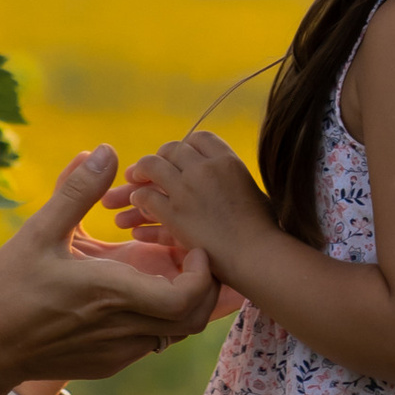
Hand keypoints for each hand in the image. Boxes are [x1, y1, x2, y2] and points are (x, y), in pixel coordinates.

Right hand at [0, 149, 220, 391]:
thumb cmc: (9, 289)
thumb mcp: (38, 233)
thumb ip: (76, 192)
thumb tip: (105, 150)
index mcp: (111, 293)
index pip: (187, 296)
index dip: (202, 273)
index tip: (191, 247)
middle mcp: (124, 328)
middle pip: (195, 318)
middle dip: (204, 287)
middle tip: (189, 255)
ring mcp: (119, 352)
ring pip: (177, 333)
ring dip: (182, 303)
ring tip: (164, 272)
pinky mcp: (110, 364)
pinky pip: (152, 342)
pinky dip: (159, 319)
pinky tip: (134, 295)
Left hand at [109, 131, 275, 286]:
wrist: (257, 256)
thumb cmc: (262, 229)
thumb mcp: (251, 190)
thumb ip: (231, 177)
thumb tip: (221, 174)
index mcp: (227, 160)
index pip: (198, 138)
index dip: (184, 147)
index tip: (177, 158)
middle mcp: (205, 168)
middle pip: (172, 149)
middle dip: (159, 159)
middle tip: (148, 170)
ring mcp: (187, 188)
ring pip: (151, 166)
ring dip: (139, 174)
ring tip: (132, 184)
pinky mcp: (174, 213)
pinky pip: (145, 197)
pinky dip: (137, 201)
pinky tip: (136, 210)